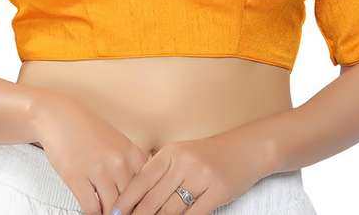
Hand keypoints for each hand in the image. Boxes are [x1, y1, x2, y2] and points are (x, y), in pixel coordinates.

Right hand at [29, 87, 151, 214]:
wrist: (59, 116)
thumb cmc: (88, 130)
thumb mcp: (116, 143)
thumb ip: (129, 166)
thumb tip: (138, 194)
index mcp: (132, 153)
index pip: (147, 189)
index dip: (143, 205)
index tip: (138, 210)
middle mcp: (119, 161)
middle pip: (131, 201)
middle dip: (126, 212)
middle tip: (121, 214)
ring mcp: (98, 169)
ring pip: (112, 208)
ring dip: (109, 214)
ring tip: (106, 214)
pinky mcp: (77, 177)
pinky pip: (91, 208)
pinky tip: (92, 213)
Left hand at [109, 125, 273, 214]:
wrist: (244, 149)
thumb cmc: (207, 155)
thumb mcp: (180, 154)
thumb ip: (159, 170)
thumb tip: (134, 195)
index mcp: (170, 152)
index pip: (141, 179)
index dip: (126, 200)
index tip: (114, 214)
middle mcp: (183, 162)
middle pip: (153, 199)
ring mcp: (200, 177)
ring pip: (170, 210)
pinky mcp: (216, 192)